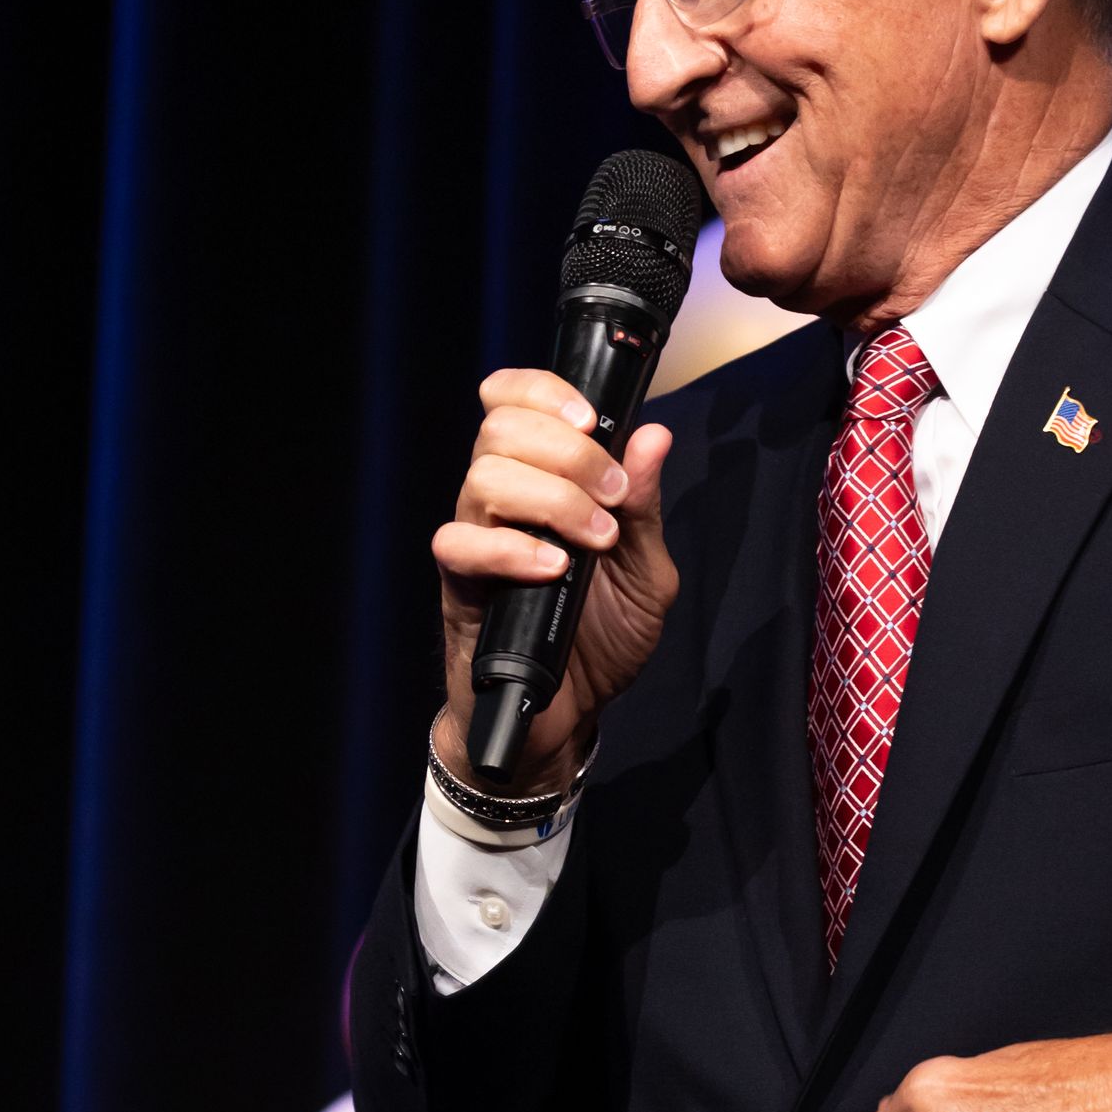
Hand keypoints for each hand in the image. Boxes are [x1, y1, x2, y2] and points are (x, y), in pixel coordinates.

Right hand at [431, 369, 678, 795]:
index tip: (590, 420)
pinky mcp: (460, 588)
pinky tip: (552, 569)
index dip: (542, 392)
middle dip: (568, 451)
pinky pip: (458, 544)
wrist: (570, 719)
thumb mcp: (644, 573)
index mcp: (541, 480)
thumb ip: (644, 508)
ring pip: (483, 478)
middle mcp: (500, 501)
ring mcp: (476, 542)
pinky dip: (510, 549)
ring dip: (551, 500)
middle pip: (500, 429)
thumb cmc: (601, 642)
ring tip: (592, 542)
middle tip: (611, 496)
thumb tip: (652, 437)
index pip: (511, 400)